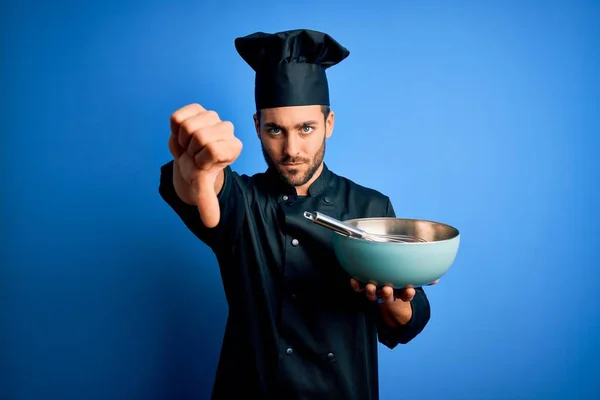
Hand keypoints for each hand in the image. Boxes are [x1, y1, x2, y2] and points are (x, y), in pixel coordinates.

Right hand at [169, 103, 242, 227]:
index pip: (213, 150)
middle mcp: (227, 129)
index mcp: (234, 147)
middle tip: (192, 155)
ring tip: (186, 146)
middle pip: (199, 137)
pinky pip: (178, 117)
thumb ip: (207, 202)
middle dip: (189, 151)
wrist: (188, 157)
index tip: (201, 164)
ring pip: (188, 126)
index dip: (200, 160)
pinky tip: (181, 135)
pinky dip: (173, 129)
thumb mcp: (203, 187)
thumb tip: (212, 224)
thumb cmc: (199, 171)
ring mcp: (213, 116)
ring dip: (181, 141)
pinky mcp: (197, 108)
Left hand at [350, 278, 438, 303]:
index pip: (406, 295)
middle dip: (387, 294)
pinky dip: (356, 285)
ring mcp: (375, 290)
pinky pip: (358, 287)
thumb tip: (436, 280)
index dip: (408, 294)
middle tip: (387, 289)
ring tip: (370, 287)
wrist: (384, 285)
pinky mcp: (363, 287)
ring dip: (370, 291)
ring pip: (372, 293)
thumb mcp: (412, 280)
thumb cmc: (400, 281)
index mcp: (400, 291)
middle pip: (387, 295)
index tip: (409, 291)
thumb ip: (424, 278)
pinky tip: (354, 279)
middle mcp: (388, 292)